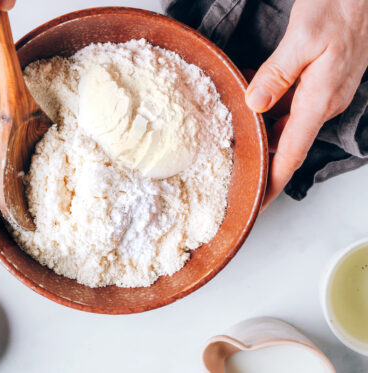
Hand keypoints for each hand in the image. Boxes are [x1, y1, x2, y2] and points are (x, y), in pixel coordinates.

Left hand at [245, 0, 367, 209]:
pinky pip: (292, 104)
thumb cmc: (341, 6)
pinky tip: (254, 98)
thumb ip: (277, 74)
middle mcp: (325, 102)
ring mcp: (325, 93)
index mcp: (320, 98)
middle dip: (263, 156)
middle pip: (287, 141)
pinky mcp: (322, 82)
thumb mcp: (302, 38)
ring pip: (288, 122)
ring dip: (264, 129)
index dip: (274, 179)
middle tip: (236, 167)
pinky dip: (271, 107)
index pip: (292, 151)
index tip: (259, 201)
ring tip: (239, 135)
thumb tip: (254, 104)